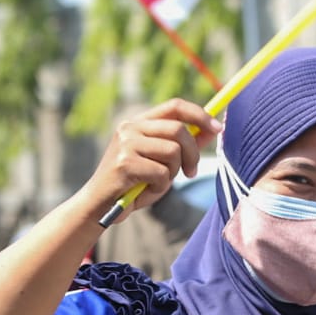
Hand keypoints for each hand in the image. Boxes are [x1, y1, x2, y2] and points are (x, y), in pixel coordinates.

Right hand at [87, 99, 221, 221]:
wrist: (98, 207)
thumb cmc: (133, 186)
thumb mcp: (161, 163)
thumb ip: (182, 147)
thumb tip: (212, 130)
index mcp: (138, 123)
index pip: (175, 106)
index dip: (199, 114)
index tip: (217, 128)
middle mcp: (130, 128)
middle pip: (178, 129)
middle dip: (193, 153)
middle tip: (191, 172)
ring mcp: (125, 144)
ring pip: (173, 151)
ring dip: (173, 173)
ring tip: (157, 184)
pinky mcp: (124, 164)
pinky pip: (161, 173)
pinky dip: (160, 187)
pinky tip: (145, 192)